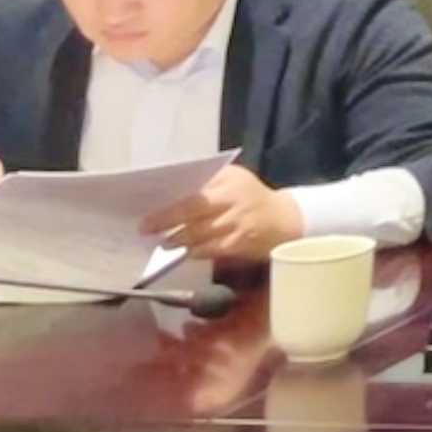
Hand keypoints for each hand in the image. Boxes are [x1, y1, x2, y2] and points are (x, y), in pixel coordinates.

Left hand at [154, 166, 303, 262]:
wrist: (285, 220)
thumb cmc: (250, 199)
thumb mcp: (234, 182)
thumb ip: (208, 185)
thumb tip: (168, 197)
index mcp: (231, 179)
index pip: (196, 186)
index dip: (172, 197)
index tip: (149, 205)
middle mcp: (234, 197)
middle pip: (195, 208)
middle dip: (167, 219)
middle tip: (145, 228)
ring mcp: (238, 221)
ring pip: (200, 232)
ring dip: (178, 238)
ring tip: (163, 243)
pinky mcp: (240, 243)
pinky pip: (211, 249)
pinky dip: (194, 251)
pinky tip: (185, 252)